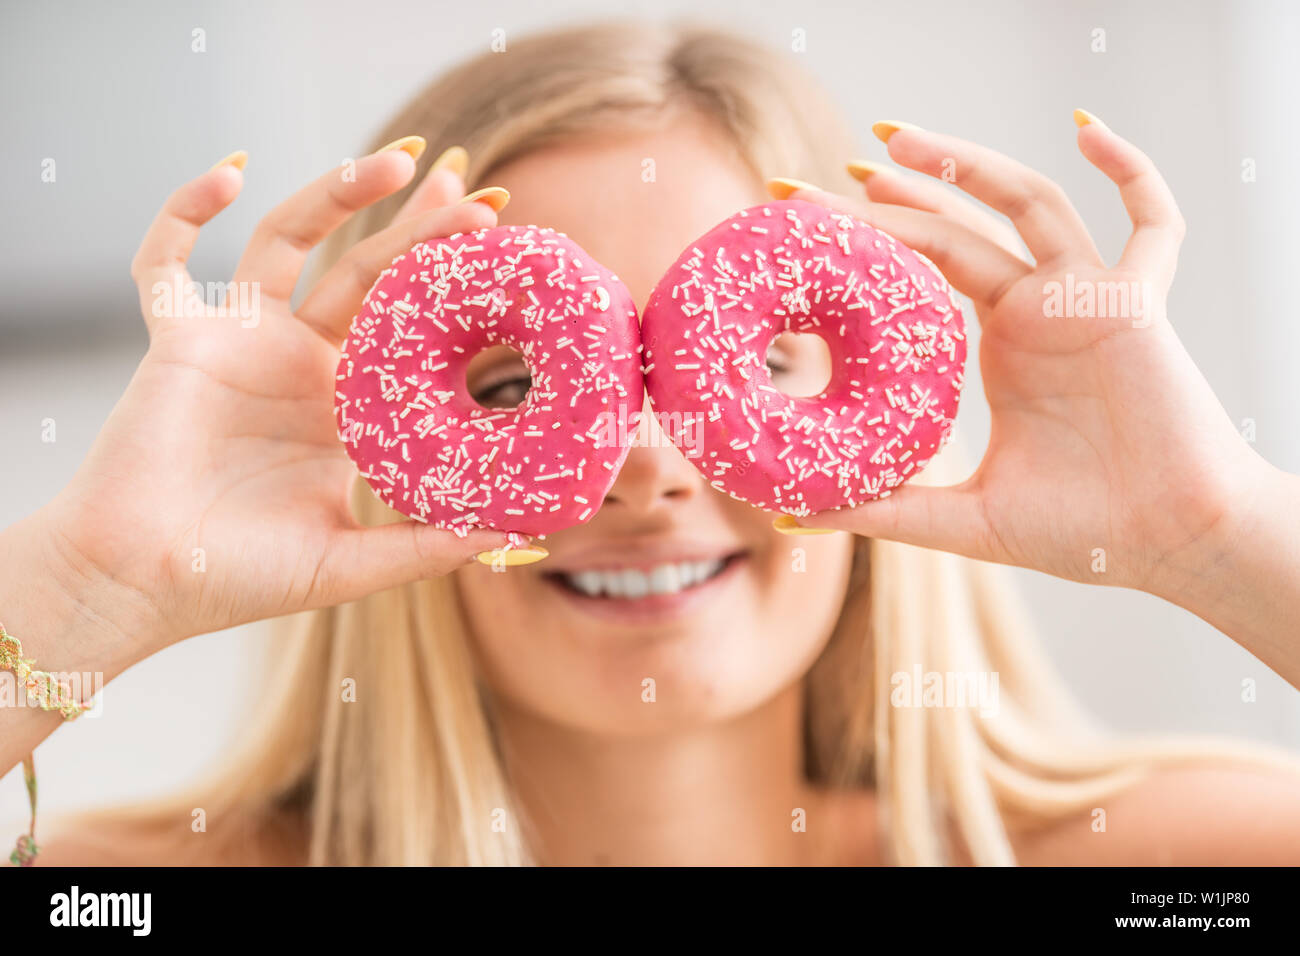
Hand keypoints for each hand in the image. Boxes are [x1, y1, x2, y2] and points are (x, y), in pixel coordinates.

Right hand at [33, 142, 520, 657]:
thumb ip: (424, 547)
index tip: (505, 249)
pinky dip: (186, 209)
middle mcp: (300, 361)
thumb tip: (508, 536)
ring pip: (288, 240)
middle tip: (476, 195)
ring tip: (400, 159)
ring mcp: (239, 342)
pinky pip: (167, 260)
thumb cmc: (241, 578)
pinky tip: (229, 170)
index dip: (451, 285)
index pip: (410, 323)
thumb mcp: (352, 562)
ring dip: (338, 194)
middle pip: (367, 270)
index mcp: (347, 403)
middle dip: (420, 228)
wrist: (143, 587)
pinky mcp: (176, 339)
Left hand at [777, 114, 1273, 596]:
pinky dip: (1133, 170)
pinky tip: (1089, 127)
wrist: (1167, 544)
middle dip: (890, 194)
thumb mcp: (963, 517)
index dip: (865, 241)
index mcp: (995, 342)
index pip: (920, 267)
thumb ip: (884, 509)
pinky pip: (1153, 225)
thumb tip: (791, 516)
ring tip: (891, 139)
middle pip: (955, 225)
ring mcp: (1085, 298)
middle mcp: (1034, 308)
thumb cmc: (1077, 530)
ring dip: (966, 164)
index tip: (800, 224)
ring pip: (1026, 203)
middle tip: (818, 178)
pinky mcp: (1138, 303)